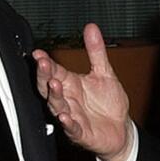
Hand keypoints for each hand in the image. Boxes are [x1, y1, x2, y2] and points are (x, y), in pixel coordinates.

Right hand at [32, 23, 132, 160]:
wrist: (121, 130)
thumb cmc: (108, 104)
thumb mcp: (104, 73)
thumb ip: (96, 51)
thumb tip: (91, 27)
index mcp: (71, 84)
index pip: (54, 71)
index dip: (45, 62)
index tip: (38, 53)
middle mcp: (68, 100)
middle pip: (49, 87)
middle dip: (44, 76)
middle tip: (43, 64)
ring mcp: (72, 116)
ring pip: (57, 106)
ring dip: (55, 96)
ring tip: (55, 84)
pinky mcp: (81, 133)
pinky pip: (72, 128)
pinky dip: (68, 123)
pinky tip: (65, 116)